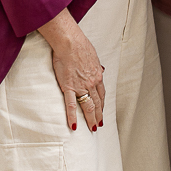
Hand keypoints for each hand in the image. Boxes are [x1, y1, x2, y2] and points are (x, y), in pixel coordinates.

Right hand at [38, 9, 106, 131]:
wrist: (70, 43)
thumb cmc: (80, 46)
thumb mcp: (93, 57)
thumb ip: (96, 66)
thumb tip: (100, 70)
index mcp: (97, 75)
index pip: (101, 94)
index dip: (102, 104)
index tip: (101, 111)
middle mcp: (92, 83)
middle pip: (97, 103)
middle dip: (98, 115)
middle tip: (99, 125)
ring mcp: (81, 86)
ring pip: (88, 106)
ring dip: (90, 118)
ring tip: (92, 128)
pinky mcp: (69, 87)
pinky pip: (71, 105)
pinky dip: (73, 117)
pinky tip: (74, 125)